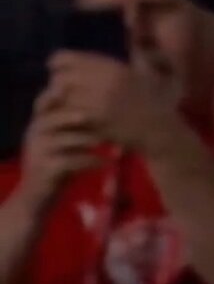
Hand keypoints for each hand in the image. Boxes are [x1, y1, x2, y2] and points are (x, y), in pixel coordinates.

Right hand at [13, 91, 100, 214]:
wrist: (39, 195)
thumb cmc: (59, 161)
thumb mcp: (66, 138)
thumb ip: (78, 120)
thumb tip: (108, 99)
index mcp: (40, 122)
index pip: (45, 102)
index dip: (59, 94)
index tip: (80, 88)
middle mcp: (34, 134)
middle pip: (52, 118)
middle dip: (74, 115)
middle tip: (94, 115)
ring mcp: (37, 152)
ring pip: (62, 139)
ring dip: (86, 139)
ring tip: (104, 141)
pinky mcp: (44, 170)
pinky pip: (68, 162)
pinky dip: (89, 161)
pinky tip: (106, 163)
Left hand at [45, 50, 179, 153]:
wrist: (161, 130)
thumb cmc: (157, 100)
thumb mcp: (148, 72)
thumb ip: (135, 57)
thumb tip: (129, 42)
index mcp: (114, 69)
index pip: (69, 59)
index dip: (58, 61)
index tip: (55, 66)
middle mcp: (103, 84)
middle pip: (61, 78)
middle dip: (58, 83)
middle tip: (62, 87)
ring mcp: (97, 105)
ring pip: (62, 99)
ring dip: (60, 100)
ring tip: (65, 101)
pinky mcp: (94, 124)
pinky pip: (69, 115)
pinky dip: (66, 114)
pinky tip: (72, 115)